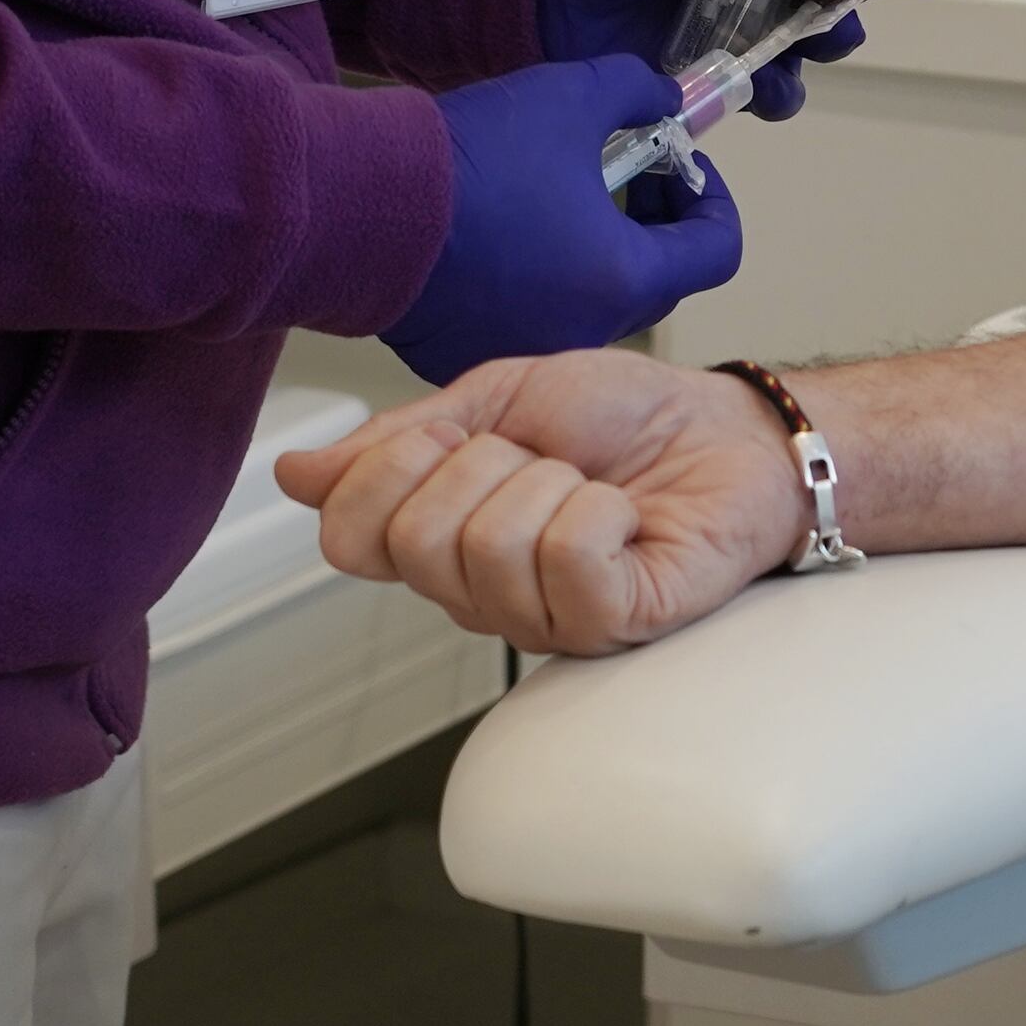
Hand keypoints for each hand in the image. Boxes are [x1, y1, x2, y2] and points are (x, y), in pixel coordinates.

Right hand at [276, 350, 810, 651]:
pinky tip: (626, 517)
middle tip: (547, 459)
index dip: (389, 469)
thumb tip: (295, 474)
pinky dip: (601, 512)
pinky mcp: (609, 626)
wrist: (730, 429)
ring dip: (552, 484)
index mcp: (440, 539)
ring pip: (489, 548)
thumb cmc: (627, 418)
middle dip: (487, 466)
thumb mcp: (498, 400)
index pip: (346, 538)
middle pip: (416, 542)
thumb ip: (399, 441)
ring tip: (594, 487)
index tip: (455, 434)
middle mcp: (478, 591)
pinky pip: (566, 563)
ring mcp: (540, 618)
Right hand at [383, 54, 745, 384]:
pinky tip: (506, 230)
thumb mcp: (575, 95)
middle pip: (657, 277)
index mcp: (624, 280)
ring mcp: (527, 349)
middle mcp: (585, 332)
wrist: (353, 206)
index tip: (679, 165)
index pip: (718, 252)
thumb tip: (664, 97)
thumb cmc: (469, 160)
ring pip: (593, 299)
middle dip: (651, 218)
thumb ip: (638, 91)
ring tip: (558, 190)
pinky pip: (530, 317)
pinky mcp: (470, 354)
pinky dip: (537, 279)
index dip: (711, 199)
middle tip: (625, 166)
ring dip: (595, 248)